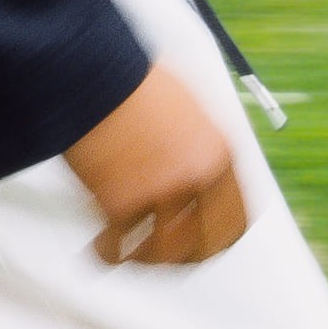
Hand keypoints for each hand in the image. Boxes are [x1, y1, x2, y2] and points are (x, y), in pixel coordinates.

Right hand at [64, 63, 248, 264]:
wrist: (91, 70)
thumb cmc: (131, 78)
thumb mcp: (185, 104)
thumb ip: (200, 142)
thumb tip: (197, 166)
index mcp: (219, 153)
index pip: (236, 217)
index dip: (220, 234)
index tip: (207, 237)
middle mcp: (196, 179)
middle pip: (205, 245)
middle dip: (187, 255)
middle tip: (171, 254)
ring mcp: (160, 195)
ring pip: (163, 253)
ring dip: (148, 257)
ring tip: (131, 252)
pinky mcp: (121, 205)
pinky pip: (121, 247)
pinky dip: (110, 251)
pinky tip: (104, 248)